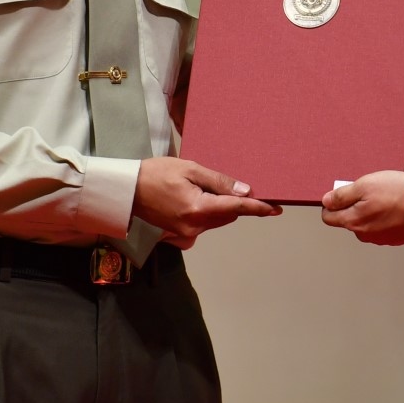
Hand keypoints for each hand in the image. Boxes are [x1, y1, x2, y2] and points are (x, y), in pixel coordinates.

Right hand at [134, 156, 281, 246]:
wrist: (128, 190)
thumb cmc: (156, 174)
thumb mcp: (190, 169)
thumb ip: (219, 182)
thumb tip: (244, 191)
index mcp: (197, 209)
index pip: (235, 209)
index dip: (257, 207)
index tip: (275, 208)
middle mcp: (194, 226)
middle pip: (229, 215)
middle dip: (235, 202)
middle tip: (232, 184)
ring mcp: (188, 233)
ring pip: (218, 219)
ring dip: (222, 206)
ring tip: (202, 185)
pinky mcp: (183, 233)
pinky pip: (206, 222)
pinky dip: (210, 210)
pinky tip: (197, 195)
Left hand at [320, 170, 403, 244]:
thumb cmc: (398, 194)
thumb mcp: (364, 185)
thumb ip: (342, 195)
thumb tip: (326, 201)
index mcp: (352, 222)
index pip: (328, 217)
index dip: (331, 203)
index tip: (342, 193)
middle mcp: (363, 234)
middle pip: (347, 219)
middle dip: (353, 205)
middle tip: (368, 190)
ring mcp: (379, 238)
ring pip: (365, 222)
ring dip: (370, 210)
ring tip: (385, 196)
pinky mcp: (393, 238)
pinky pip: (381, 226)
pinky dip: (384, 216)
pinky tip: (395, 205)